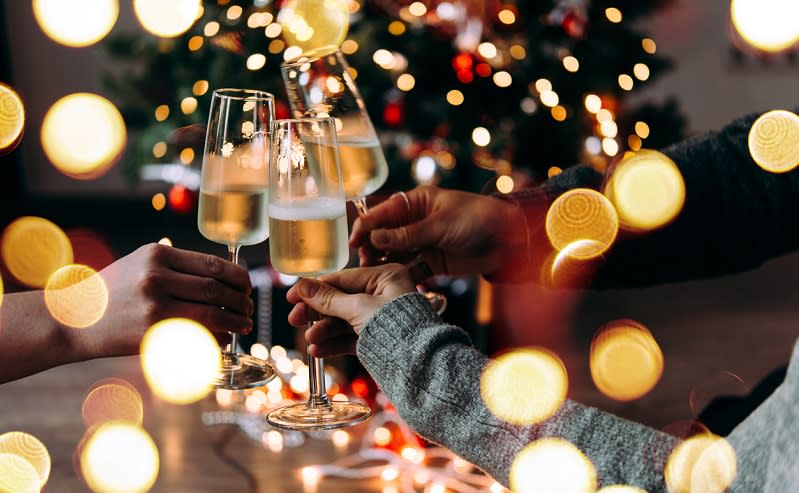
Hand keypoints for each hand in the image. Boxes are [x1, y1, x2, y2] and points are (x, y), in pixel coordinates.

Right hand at [81, 243, 253, 357]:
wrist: (76, 319)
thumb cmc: (116, 291)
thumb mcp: (142, 264)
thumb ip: (178, 267)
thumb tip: (226, 278)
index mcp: (158, 254)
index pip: (212, 264)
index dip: (238, 277)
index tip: (247, 286)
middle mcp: (156, 276)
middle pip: (216, 288)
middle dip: (241, 300)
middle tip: (249, 308)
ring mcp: (154, 305)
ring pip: (211, 312)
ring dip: (235, 320)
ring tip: (244, 324)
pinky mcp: (152, 331)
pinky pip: (196, 334)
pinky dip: (217, 337)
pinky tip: (224, 339)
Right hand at [285, 264, 415, 356]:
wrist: (419, 365)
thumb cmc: (396, 328)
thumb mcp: (358, 308)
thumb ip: (328, 299)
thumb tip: (303, 286)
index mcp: (386, 276)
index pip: (342, 278)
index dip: (315, 288)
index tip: (292, 296)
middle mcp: (384, 294)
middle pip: (340, 300)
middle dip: (317, 313)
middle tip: (295, 320)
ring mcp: (380, 317)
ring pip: (344, 321)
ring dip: (324, 331)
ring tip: (310, 341)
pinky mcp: (378, 339)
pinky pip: (350, 338)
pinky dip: (334, 343)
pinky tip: (318, 351)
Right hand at [349, 185, 526, 278]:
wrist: (508, 240)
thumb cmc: (477, 219)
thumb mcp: (440, 224)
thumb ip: (407, 234)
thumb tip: (375, 237)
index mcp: (415, 203)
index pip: (382, 213)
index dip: (366, 227)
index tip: (355, 243)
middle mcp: (414, 222)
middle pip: (383, 235)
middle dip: (371, 248)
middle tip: (364, 263)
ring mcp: (422, 243)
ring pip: (393, 254)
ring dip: (382, 264)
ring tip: (372, 276)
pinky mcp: (431, 263)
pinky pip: (409, 270)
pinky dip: (399, 276)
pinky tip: (389, 285)